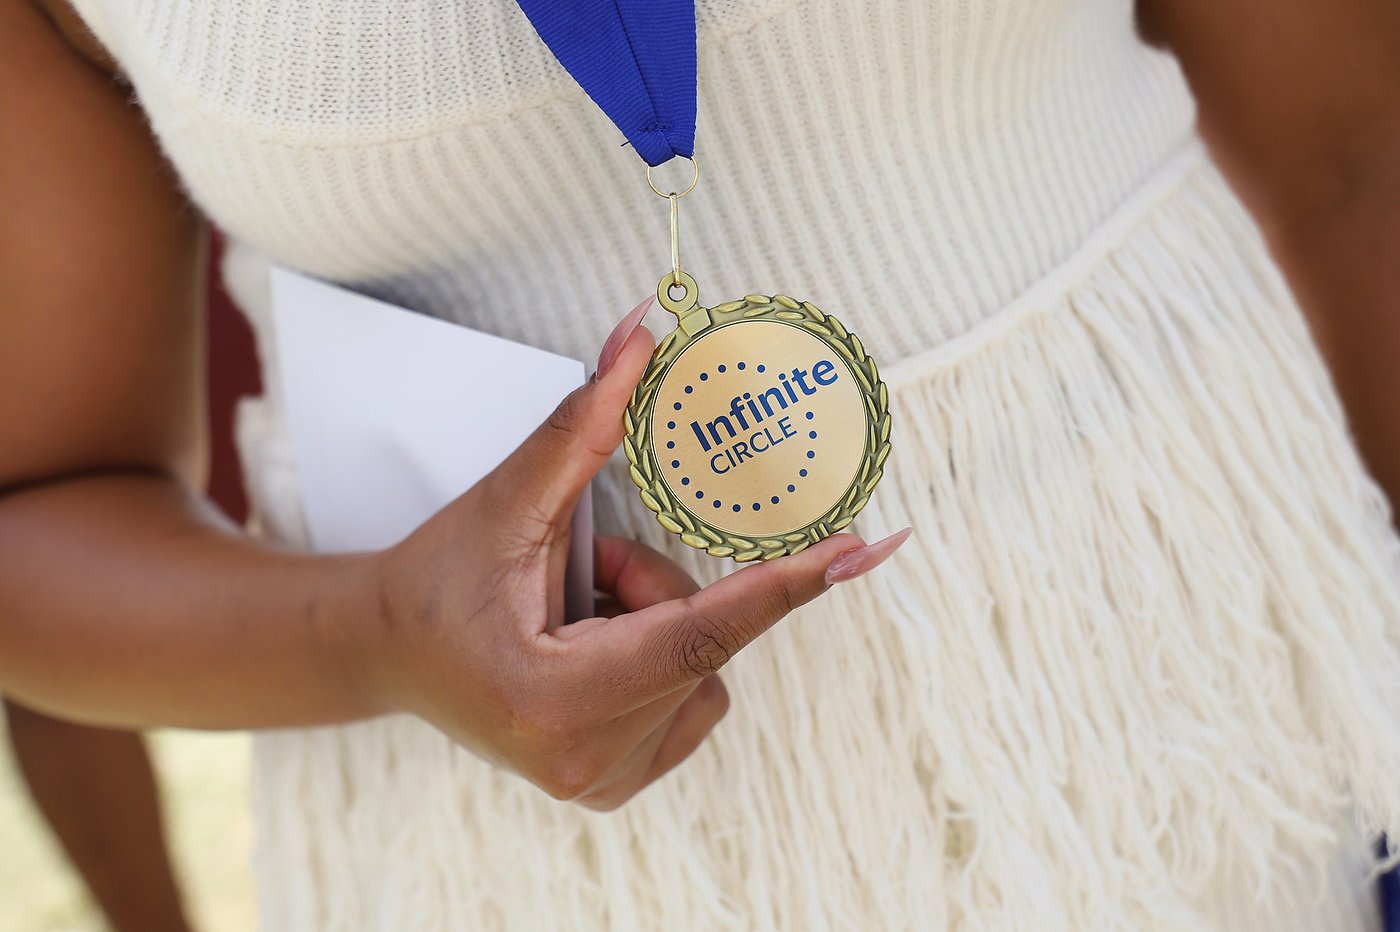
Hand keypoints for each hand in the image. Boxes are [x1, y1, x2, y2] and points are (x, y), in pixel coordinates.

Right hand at [360, 297, 909, 809]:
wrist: (386, 653)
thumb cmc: (437, 579)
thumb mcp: (508, 500)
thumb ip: (586, 422)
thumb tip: (643, 332)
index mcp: (552, 698)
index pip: (699, 635)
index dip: (784, 585)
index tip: (862, 550)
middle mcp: (583, 759)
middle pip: (701, 646)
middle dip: (657, 588)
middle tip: (582, 572)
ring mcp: (598, 783)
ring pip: (704, 674)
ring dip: (658, 625)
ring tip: (574, 611)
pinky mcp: (609, 786)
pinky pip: (692, 702)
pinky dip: (660, 661)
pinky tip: (589, 649)